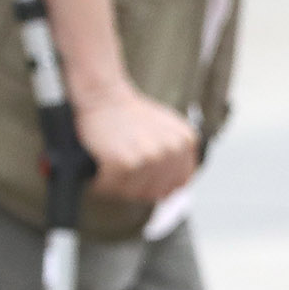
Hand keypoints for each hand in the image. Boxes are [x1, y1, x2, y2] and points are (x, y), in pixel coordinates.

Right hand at [77, 88, 198, 205]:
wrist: (103, 96)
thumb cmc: (129, 114)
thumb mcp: (165, 128)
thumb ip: (174, 155)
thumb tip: (173, 190)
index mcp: (186, 142)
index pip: (178, 183)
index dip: (156, 185)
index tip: (141, 177)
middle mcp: (173, 150)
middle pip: (155, 192)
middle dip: (135, 186)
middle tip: (121, 169)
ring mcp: (151, 157)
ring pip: (134, 193)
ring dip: (118, 186)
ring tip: (110, 166)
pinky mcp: (127, 162)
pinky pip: (114, 187)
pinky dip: (103, 183)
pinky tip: (101, 168)